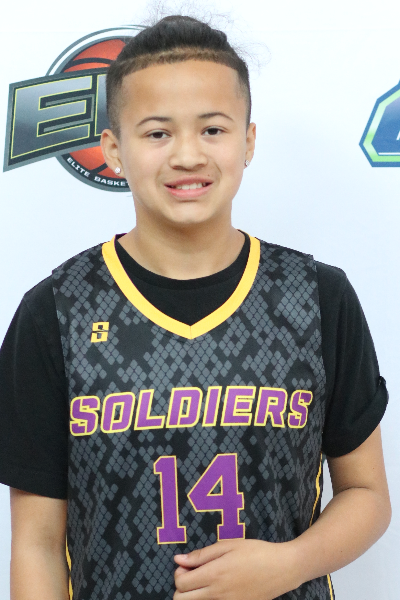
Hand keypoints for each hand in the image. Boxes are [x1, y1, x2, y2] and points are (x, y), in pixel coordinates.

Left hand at [173, 538, 301, 599]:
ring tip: (206, 580)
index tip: (188, 565)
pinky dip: (208, 598)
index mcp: (214, 574)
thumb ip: (202, 554)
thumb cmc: (255, 551)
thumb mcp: (228, 545)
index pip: (181, 583)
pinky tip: (218, 586)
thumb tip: (178, 560)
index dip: (179, 573)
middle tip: (193, 574)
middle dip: (181, 587)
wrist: (282, 569)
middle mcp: (217, 594)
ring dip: (193, 594)